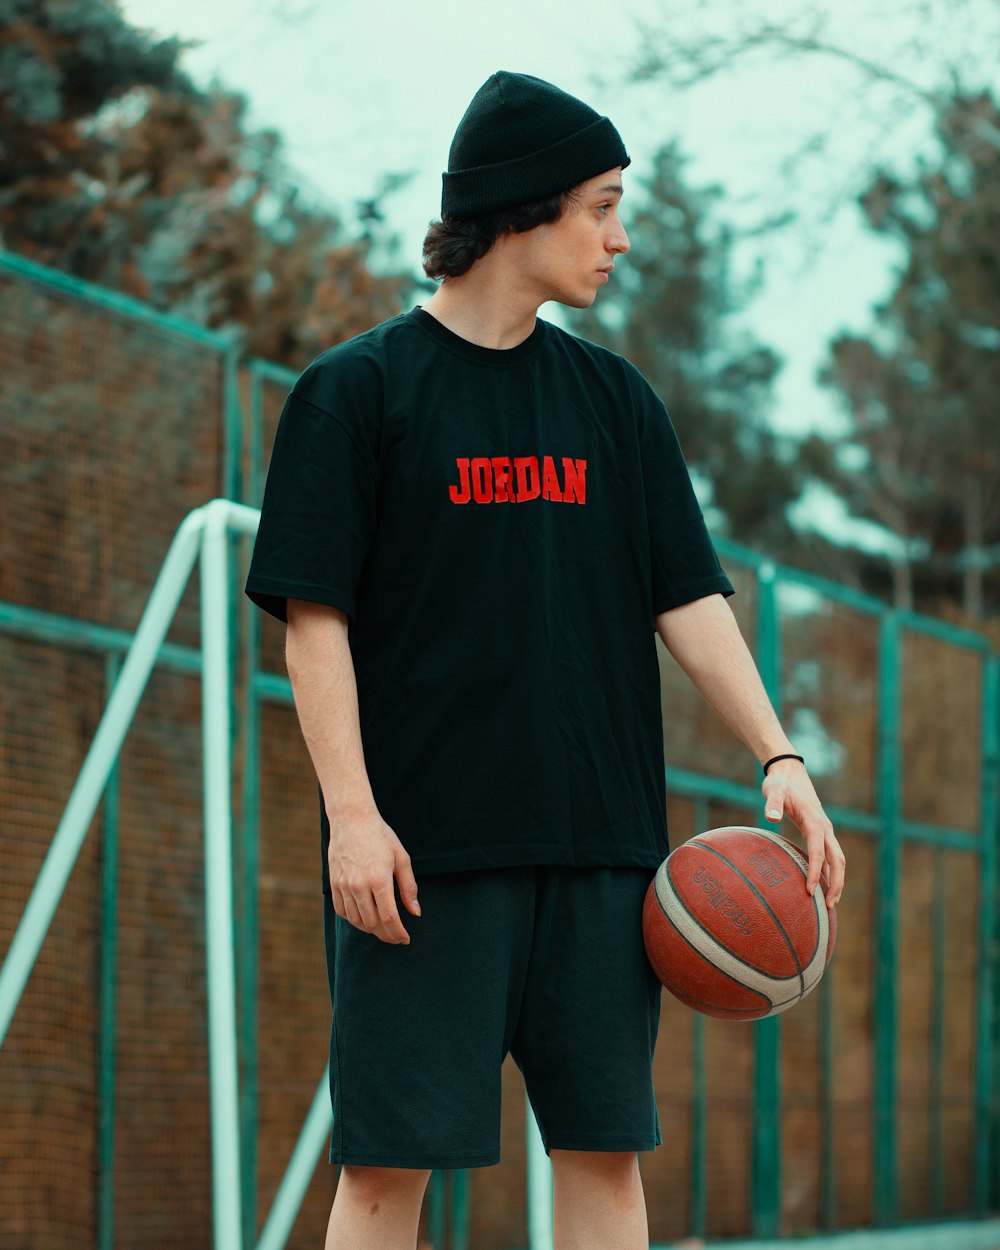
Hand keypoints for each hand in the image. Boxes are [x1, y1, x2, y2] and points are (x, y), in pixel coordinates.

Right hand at [327, 806, 420, 943]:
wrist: (351, 820)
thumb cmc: (380, 836)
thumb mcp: (401, 858)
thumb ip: (409, 887)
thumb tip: (415, 913)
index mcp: (379, 879)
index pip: (389, 917)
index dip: (398, 933)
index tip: (406, 939)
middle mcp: (359, 885)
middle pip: (373, 923)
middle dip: (387, 935)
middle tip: (396, 938)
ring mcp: (344, 885)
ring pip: (357, 920)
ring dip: (371, 930)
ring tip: (382, 930)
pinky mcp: (334, 884)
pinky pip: (342, 911)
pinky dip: (354, 921)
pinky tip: (365, 920)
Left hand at [762, 761, 844, 907]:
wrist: (789, 770)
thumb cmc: (779, 781)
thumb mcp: (772, 789)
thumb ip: (771, 802)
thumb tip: (771, 817)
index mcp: (814, 821)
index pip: (819, 852)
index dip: (815, 873)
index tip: (809, 891)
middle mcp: (824, 827)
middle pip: (837, 860)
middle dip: (836, 884)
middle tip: (830, 907)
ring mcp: (824, 829)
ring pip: (837, 858)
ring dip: (836, 880)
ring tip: (829, 904)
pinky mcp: (819, 830)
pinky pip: (828, 854)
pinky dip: (828, 871)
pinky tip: (821, 884)